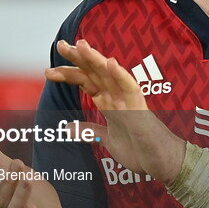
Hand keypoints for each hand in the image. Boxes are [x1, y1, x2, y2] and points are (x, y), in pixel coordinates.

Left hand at [45, 39, 184, 183]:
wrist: (159, 163)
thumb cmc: (139, 150)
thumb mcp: (107, 139)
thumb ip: (91, 130)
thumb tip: (69, 127)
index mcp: (109, 101)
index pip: (86, 81)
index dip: (68, 74)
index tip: (49, 72)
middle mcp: (117, 96)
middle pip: (94, 72)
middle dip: (77, 58)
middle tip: (60, 45)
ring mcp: (128, 100)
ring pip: (109, 74)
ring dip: (95, 59)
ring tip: (80, 45)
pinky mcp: (140, 108)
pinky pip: (130, 88)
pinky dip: (120, 75)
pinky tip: (111, 63)